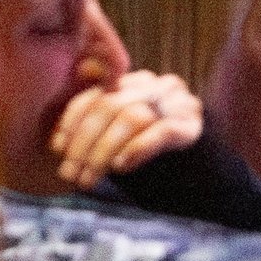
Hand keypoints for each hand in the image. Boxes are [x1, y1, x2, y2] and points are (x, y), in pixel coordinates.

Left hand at [50, 71, 202, 189]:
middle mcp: (156, 85)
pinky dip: (136, 149)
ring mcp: (177, 103)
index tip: (57, 148)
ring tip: (90, 178)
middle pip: (110, 106)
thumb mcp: (120, 136)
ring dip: (104, 151)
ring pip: (131, 117)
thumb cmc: (152, 153)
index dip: (72, 121)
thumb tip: (57, 142)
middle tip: (70, 173)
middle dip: (84, 143)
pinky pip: (159, 132)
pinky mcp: (192, 125)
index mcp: (134, 83)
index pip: (96, 94)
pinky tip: (121, 167)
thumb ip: (96, 130)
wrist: (202, 172)